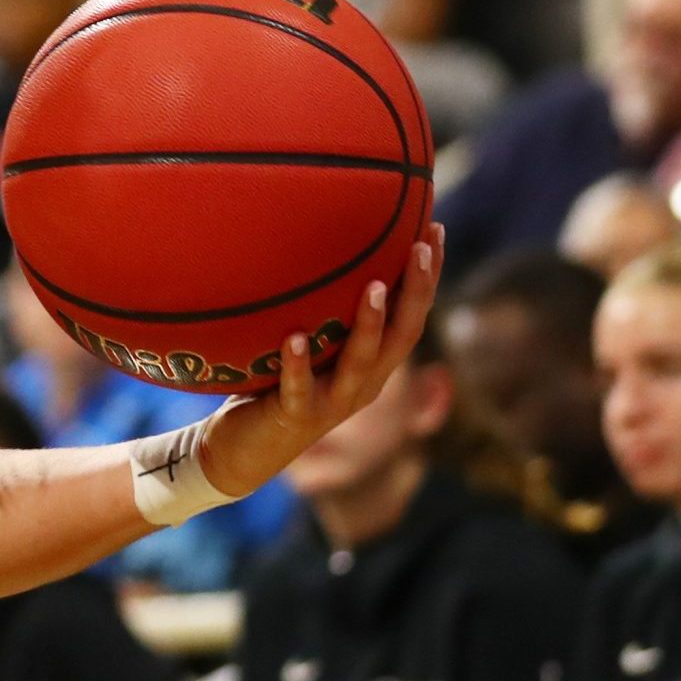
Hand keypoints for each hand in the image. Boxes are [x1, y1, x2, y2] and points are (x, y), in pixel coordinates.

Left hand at [197, 223, 444, 497]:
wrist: (245, 452)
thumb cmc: (278, 384)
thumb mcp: (309, 343)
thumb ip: (322, 308)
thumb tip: (321, 244)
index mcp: (372, 365)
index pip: (410, 317)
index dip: (427, 278)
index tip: (435, 229)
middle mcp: (362, 384)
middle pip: (402, 337)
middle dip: (415, 292)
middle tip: (420, 248)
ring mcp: (332, 402)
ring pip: (360, 363)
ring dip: (370, 325)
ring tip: (374, 288)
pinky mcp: (294, 417)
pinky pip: (298, 389)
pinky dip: (297, 364)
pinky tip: (295, 339)